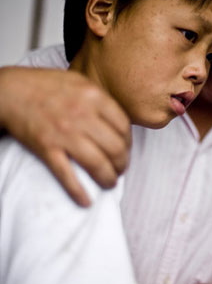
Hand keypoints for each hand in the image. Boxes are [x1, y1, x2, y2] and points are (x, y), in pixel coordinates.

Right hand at [0, 66, 130, 205]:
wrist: (11, 90)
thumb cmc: (45, 85)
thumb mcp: (79, 82)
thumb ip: (100, 99)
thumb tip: (118, 122)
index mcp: (93, 96)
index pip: (124, 126)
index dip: (128, 143)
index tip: (126, 149)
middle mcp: (82, 115)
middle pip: (115, 147)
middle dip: (122, 163)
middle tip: (120, 169)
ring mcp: (64, 133)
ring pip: (98, 164)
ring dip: (108, 178)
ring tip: (110, 182)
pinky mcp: (47, 148)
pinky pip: (67, 175)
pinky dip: (79, 191)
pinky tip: (86, 201)